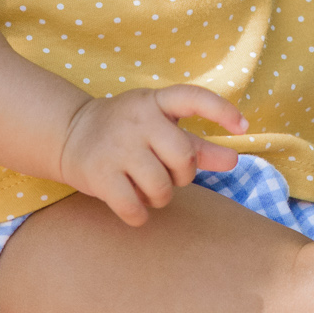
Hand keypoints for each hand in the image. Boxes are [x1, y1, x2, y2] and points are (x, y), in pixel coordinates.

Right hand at [56, 84, 245, 225]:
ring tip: (148, 189)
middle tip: (170, 175)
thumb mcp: (162, 127)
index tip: (243, 127)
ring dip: (161, 197)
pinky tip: (134, 208)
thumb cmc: (129, 132)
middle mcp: (138, 120)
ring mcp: (117, 147)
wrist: (70, 134)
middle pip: (184, 157)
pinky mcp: (99, 174)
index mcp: (156, 102)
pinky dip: (139, 215)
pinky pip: (133, 207)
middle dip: (184, 175)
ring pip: (161, 187)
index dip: (221, 111)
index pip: (194, 97)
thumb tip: (234, 160)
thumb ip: (198, 145)